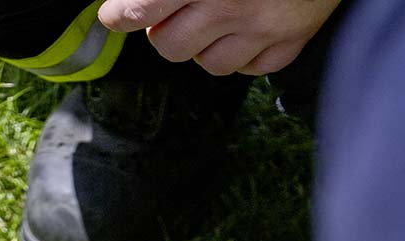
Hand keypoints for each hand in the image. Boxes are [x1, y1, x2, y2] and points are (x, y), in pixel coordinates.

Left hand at [97, 0, 340, 74]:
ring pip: (207, 65)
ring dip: (199, 46)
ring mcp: (265, 29)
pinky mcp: (290, 43)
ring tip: (208, 19)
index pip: (143, 8)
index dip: (121, 14)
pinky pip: (248, 70)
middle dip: (160, 33)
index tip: (114, 15)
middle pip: (169, 48)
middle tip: (166, 15)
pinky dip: (238, 54)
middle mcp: (235, 5)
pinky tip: (241, 28)